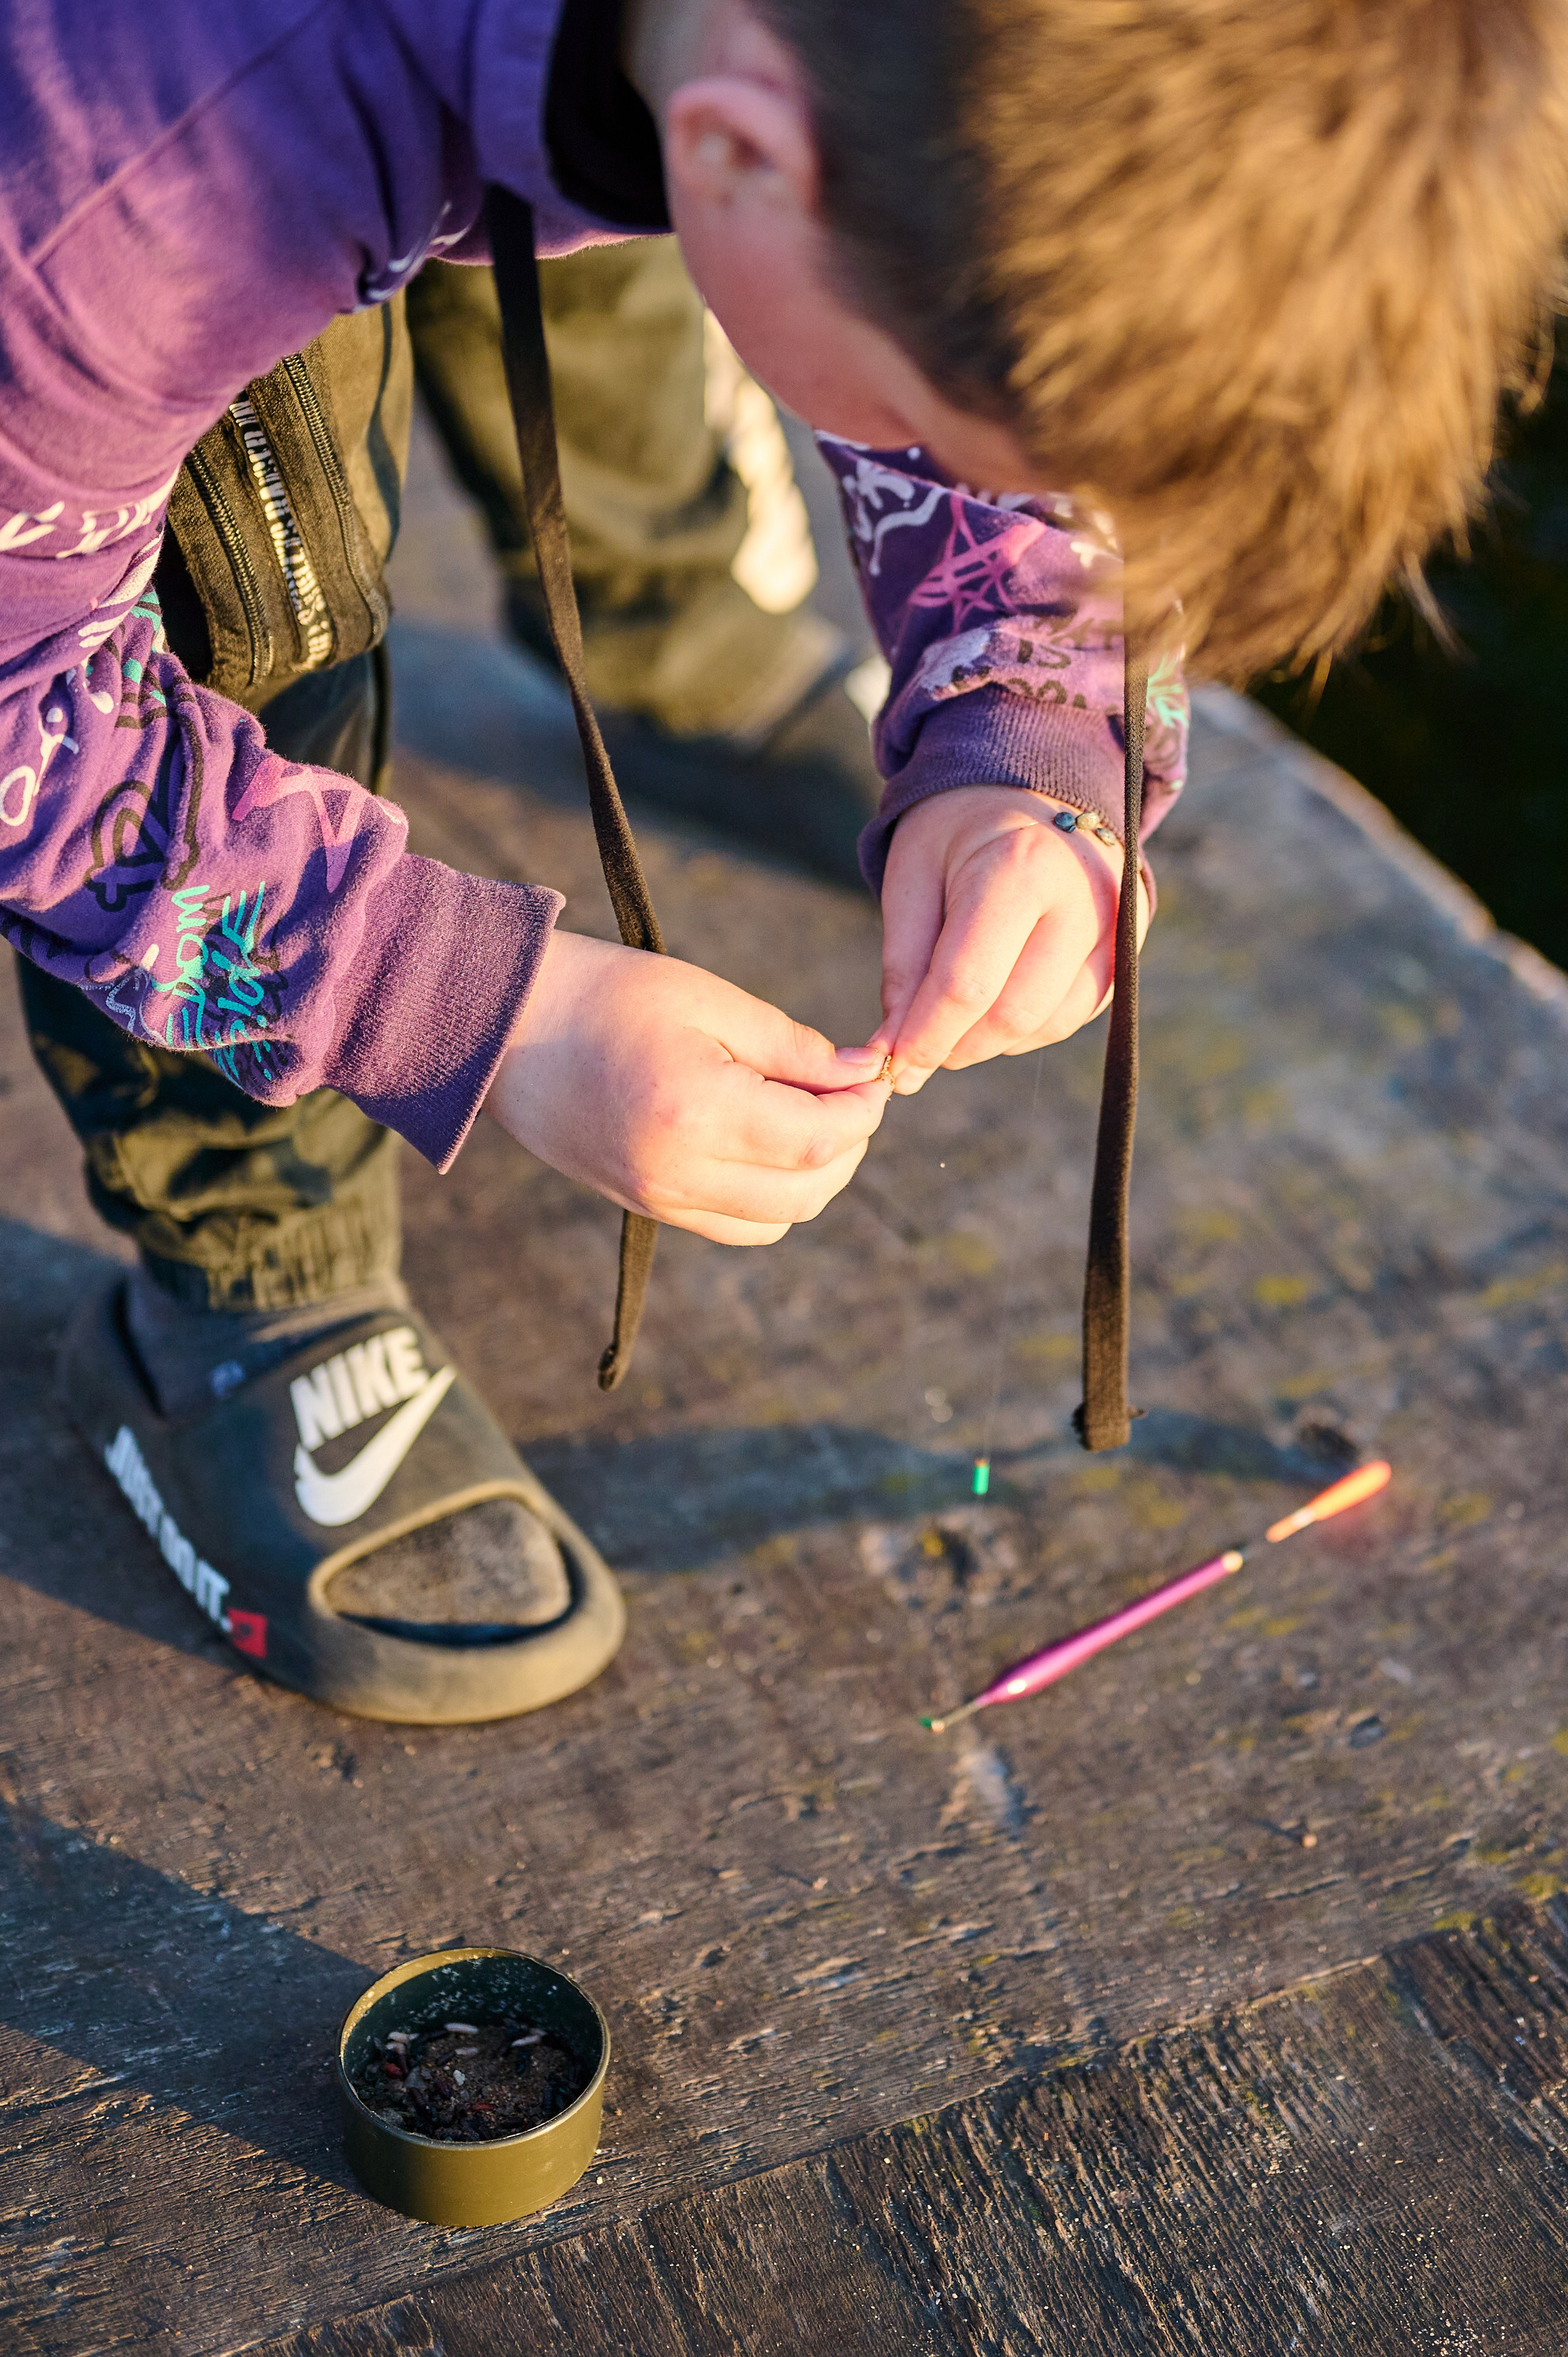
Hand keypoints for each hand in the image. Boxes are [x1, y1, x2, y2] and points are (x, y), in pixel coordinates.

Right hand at [486, 930, 890, 1244]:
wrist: (503, 1028)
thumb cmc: (606, 994)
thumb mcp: (707, 999)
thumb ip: (792, 1047)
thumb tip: (861, 1075)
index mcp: (696, 1112)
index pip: (818, 1140)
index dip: (863, 1111)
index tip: (872, 1074)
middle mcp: (677, 1173)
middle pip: (808, 1191)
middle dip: (848, 1145)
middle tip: (849, 1091)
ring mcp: (658, 1199)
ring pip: (778, 1219)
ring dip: (814, 1176)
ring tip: (810, 1115)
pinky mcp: (645, 1206)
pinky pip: (736, 1225)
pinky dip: (771, 1195)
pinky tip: (766, 1141)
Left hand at [872, 785, 1149, 1091]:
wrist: (1034, 792)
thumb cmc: (960, 833)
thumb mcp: (912, 876)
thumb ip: (904, 965)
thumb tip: (892, 1051)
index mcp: (1020, 867)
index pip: (967, 983)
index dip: (924, 1036)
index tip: (892, 1066)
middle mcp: (1083, 898)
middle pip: (1012, 1014)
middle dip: (956, 1045)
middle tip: (918, 1045)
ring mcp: (1119, 927)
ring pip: (1046, 1026)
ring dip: (990, 1041)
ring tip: (955, 1014)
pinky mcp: (1129, 950)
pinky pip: (1073, 1017)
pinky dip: (1025, 1028)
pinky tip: (996, 1000)